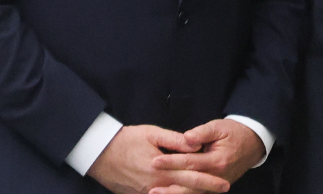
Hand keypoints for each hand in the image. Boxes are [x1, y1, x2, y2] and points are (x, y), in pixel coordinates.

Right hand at [86, 124, 229, 193]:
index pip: (191, 177)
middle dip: (205, 190)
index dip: (209, 181)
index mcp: (161, 170)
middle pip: (185, 191)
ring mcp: (145, 193)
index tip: (224, 183)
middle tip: (223, 188)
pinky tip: (179, 191)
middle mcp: (155, 185)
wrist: (99, 153)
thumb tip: (196, 145)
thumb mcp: (152, 134)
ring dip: (188, 193)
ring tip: (204, 191)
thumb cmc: (126, 139)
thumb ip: (176, 140)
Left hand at [149, 119, 265, 193]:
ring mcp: (217, 185)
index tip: (155, 161)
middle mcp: (217, 176)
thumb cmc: (234, 132)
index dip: (172, 162)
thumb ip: (201, 133)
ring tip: (156, 193)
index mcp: (217, 160)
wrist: (253, 143)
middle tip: (151, 187)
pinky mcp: (215, 187)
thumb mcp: (218, 127)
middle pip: (190, 185)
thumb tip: (186, 138)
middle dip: (170, 186)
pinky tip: (171, 193)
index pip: (190, 162)